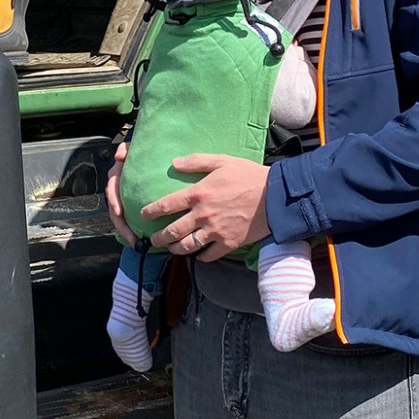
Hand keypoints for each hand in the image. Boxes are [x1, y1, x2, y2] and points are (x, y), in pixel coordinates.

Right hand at [105, 141, 135, 245]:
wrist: (149, 153)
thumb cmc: (138, 152)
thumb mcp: (132, 147)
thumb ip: (126, 149)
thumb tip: (119, 155)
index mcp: (116, 176)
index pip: (112, 190)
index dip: (114, 202)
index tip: (118, 212)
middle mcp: (118, 189)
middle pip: (116, 211)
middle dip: (122, 226)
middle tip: (132, 238)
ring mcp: (125, 197)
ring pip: (122, 218)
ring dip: (127, 230)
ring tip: (137, 242)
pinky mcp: (132, 204)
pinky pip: (131, 217)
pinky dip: (135, 227)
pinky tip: (143, 236)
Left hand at [141, 153, 270, 260]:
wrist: (274, 196)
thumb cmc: (249, 175)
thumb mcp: (222, 161)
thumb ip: (197, 161)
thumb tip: (174, 163)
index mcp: (198, 193)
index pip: (166, 205)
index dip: (151, 212)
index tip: (143, 216)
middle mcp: (202, 215)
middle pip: (172, 232)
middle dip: (159, 238)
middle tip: (153, 240)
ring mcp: (214, 232)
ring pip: (186, 247)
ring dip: (175, 250)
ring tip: (171, 249)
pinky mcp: (228, 244)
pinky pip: (208, 256)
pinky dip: (200, 257)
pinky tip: (198, 255)